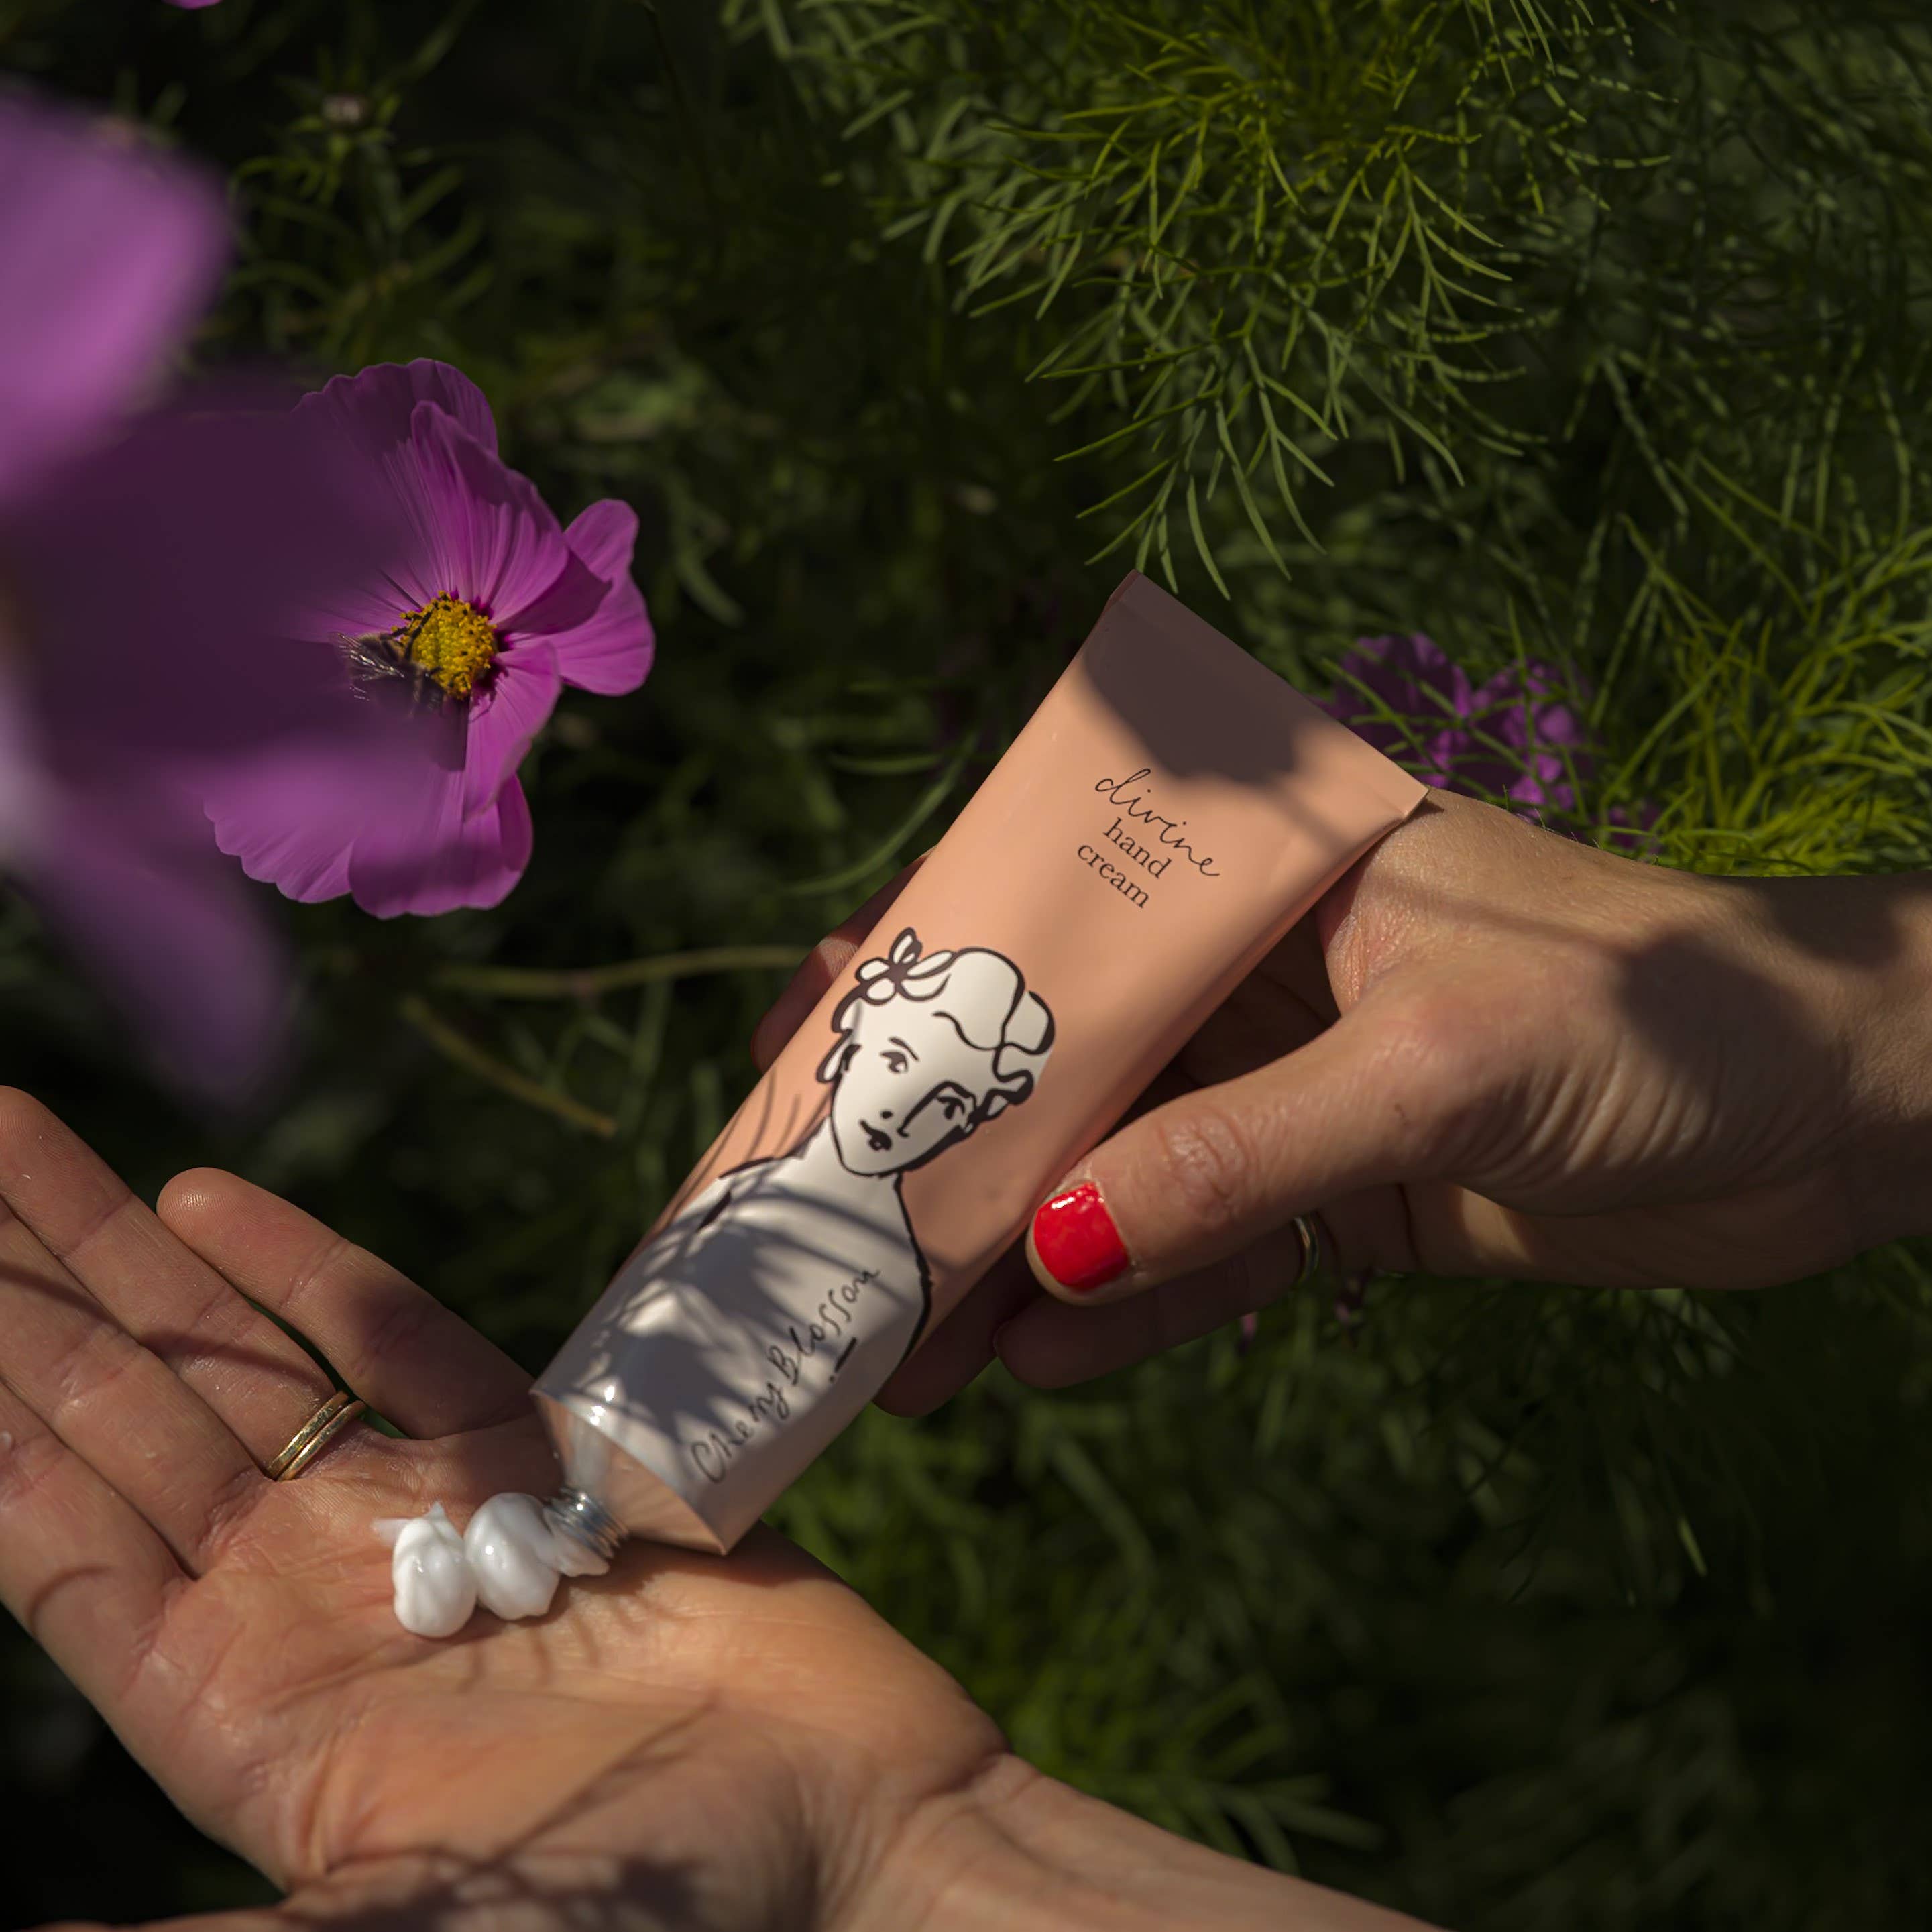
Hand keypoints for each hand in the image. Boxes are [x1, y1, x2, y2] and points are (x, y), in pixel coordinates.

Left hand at [0, 1092, 1423, 1931]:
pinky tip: (218, 1207)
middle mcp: (307, 1596)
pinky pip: (403, 1349)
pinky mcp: (537, 1462)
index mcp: (240, 1711)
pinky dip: (316, 1276)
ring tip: (27, 1137)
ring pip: (241, 1359)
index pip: (58, 1536)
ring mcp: (419, 1518)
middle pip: (125, 1416)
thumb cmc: (646, 1913)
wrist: (849, 1837)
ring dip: (134, 1254)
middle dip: (28, 1291)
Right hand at [757, 793, 1931, 1406]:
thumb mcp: (1432, 1063)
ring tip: (912, 1350)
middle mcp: (1261, 969)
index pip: (1056, 919)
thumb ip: (1242, 1152)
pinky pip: (1208, 1249)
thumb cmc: (1660, 1012)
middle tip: (831, 1254)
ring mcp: (1295, 1085)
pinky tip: (1040, 1360)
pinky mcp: (1343, 1191)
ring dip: (1023, 1261)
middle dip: (954, 1159)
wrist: (1840, 1109)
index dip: (924, 985)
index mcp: (1265, 871)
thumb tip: (1052, 1248)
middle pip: (1067, 1065)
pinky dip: (1133, 1305)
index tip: (803, 1058)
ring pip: (1121, 1172)